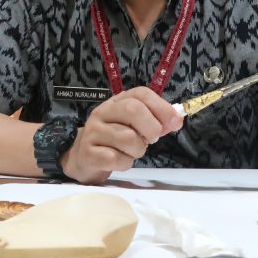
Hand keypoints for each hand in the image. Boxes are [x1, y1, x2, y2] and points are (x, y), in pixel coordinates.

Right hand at [60, 87, 182, 184]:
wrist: (81, 157)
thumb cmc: (113, 140)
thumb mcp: (133, 126)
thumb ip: (154, 121)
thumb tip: (176, 120)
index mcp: (116, 102)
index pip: (141, 94)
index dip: (161, 107)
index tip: (175, 122)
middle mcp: (102, 112)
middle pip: (133, 110)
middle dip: (151, 127)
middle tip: (152, 139)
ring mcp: (93, 132)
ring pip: (127, 138)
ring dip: (138, 150)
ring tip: (132, 152)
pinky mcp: (88, 153)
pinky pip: (115, 159)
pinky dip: (125, 163)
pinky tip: (120, 161)